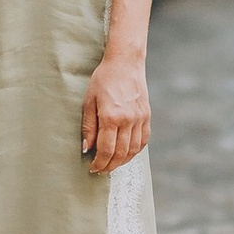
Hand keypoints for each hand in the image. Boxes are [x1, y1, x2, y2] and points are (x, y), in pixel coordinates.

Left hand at [80, 47, 150, 174]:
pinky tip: (126, 153)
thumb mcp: (89, 101)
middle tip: (101, 170)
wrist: (125, 63)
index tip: (93, 168)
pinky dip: (135, 151)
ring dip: (122, 162)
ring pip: (133, 150)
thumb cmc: (103, 79)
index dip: (99, 163)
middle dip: (109, 166)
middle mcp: (128, 120)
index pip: (106, 150)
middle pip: (120, 154)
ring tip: (112, 164)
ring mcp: (139, 118)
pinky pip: (143, 141)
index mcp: (111, 116)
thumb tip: (87, 148)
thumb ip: (88, 127)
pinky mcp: (146, 116)